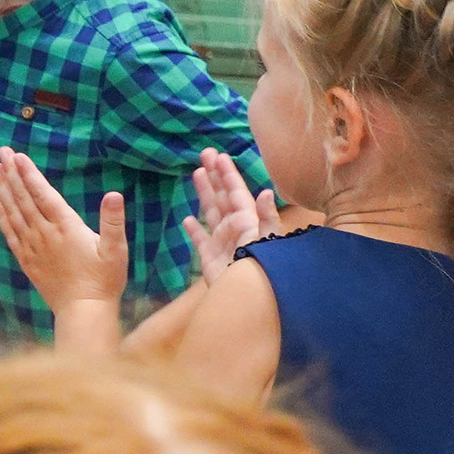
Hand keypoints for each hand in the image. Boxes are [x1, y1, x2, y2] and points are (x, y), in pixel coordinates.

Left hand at [0, 152, 128, 322]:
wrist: (83, 311)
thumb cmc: (104, 279)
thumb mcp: (116, 249)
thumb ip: (113, 221)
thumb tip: (114, 194)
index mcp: (66, 226)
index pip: (43, 194)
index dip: (29, 174)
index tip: (17, 156)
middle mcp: (45, 233)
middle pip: (24, 198)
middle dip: (11, 173)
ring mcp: (33, 247)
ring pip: (13, 212)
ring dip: (2, 189)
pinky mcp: (27, 260)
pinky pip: (10, 233)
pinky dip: (0, 216)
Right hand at [182, 148, 280, 284]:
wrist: (248, 299)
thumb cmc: (261, 269)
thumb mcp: (266, 241)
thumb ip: (266, 218)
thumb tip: (265, 192)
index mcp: (247, 221)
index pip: (236, 192)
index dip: (228, 174)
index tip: (219, 156)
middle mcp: (234, 228)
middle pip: (222, 197)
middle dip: (215, 176)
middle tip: (205, 154)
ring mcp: (222, 243)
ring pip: (210, 212)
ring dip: (205, 193)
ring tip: (196, 173)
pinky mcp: (210, 259)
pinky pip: (200, 240)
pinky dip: (194, 230)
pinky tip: (187, 220)